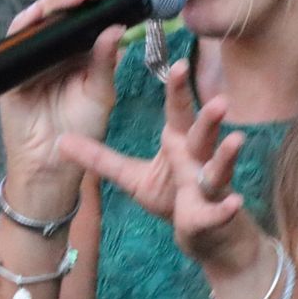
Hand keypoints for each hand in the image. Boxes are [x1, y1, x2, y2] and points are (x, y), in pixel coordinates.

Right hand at [0, 0, 126, 202]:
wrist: (54, 162)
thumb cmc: (81, 128)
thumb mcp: (101, 92)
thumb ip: (106, 62)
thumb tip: (117, 28)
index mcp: (81, 48)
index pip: (89, 11)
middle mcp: (57, 46)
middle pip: (66, 7)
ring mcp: (33, 53)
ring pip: (43, 15)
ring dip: (60, 0)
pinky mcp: (12, 66)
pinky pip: (16, 36)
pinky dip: (29, 22)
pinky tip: (44, 11)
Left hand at [55, 59, 258, 270]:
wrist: (204, 234)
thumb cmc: (172, 197)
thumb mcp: (132, 176)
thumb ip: (101, 159)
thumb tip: (61, 140)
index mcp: (179, 143)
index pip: (179, 111)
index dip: (178, 88)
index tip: (178, 64)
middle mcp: (198, 159)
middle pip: (203, 133)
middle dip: (209, 117)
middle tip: (219, 99)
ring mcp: (210, 186)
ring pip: (219, 167)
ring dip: (226, 154)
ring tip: (236, 139)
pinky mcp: (214, 214)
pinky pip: (220, 210)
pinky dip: (226, 208)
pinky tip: (233, 204)